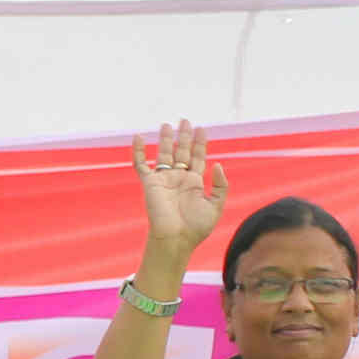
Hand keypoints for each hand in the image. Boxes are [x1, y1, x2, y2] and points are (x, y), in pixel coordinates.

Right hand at [131, 121, 229, 257]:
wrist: (176, 238)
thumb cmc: (197, 226)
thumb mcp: (216, 205)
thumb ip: (220, 185)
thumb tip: (218, 163)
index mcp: (195, 183)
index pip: (198, 158)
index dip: (200, 143)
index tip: (202, 129)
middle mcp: (179, 178)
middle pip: (182, 152)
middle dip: (183, 137)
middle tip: (185, 120)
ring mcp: (164, 179)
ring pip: (164, 154)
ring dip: (165, 139)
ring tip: (166, 124)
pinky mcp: (150, 183)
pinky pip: (141, 164)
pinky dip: (138, 151)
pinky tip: (138, 137)